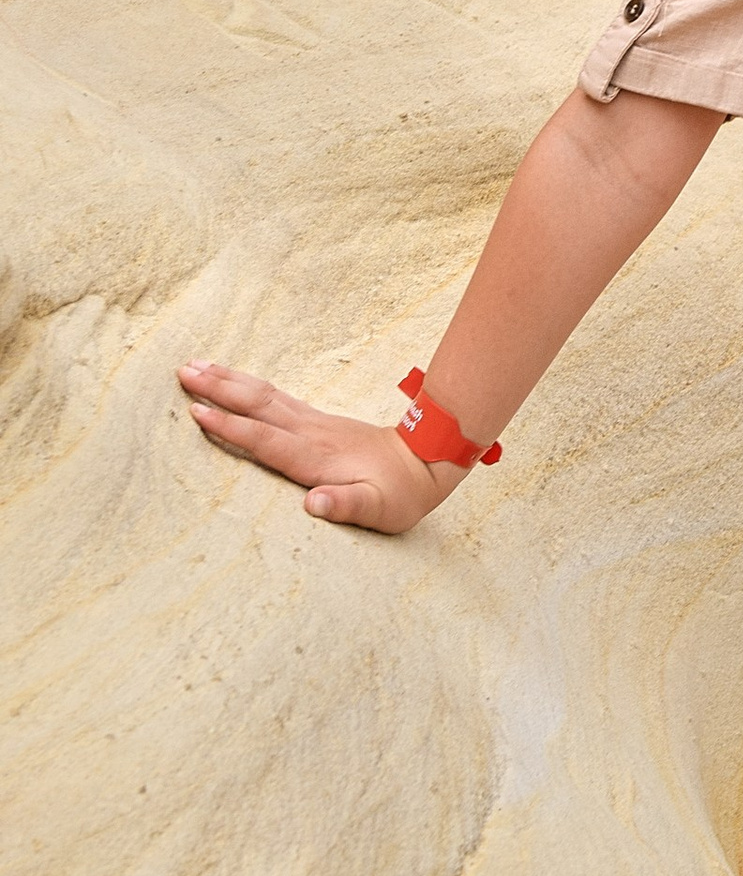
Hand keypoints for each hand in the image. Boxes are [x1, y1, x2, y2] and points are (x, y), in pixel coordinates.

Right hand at [177, 360, 454, 531]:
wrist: (427, 462)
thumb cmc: (399, 494)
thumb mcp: (377, 509)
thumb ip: (345, 505)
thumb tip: (312, 504)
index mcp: (315, 456)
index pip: (264, 439)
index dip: (231, 427)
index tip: (197, 412)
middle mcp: (310, 433)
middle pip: (257, 405)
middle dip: (219, 389)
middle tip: (182, 371)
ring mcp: (314, 422)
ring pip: (264, 395)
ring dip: (229, 380)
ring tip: (196, 366)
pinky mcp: (318, 421)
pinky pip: (276, 397)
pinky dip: (250, 386)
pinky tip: (236, 381)